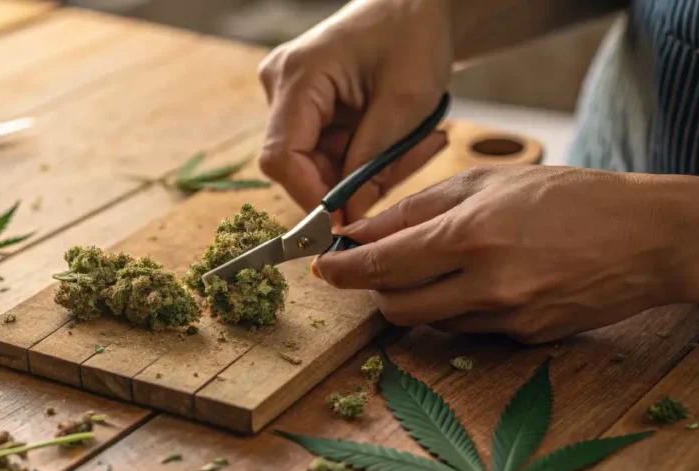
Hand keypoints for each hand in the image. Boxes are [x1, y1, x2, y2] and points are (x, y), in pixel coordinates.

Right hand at [257, 0, 452, 225]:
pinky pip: (328, 149)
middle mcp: (281, 85)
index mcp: (298, 76)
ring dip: (364, 169)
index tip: (347, 221)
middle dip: (348, 183)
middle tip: (402, 171)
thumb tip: (347, 218)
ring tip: (414, 144)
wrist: (417, 3)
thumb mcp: (404, 104)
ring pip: (317, 162)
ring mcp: (290, 95)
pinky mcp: (306, 105)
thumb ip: (372, 163)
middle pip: (297, 164)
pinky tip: (398, 138)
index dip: (310, 197)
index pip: (281, 157)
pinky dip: (364, 156)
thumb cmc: (413, 35)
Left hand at [313, 166, 688, 343]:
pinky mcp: (523, 337)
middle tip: (373, 267)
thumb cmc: (568, 198)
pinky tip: (475, 281)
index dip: (343, 269)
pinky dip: (454, 308)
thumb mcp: (488, 183)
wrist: (645, 237)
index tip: (323, 266)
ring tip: (432, 267)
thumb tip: (362, 229)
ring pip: (428, 321)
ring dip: (413, 298)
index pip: (382, 264)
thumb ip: (417, 208)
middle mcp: (484, 284)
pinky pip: (466, 329)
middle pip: (394, 306)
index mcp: (470, 236)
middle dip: (372, 289)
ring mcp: (506, 317)